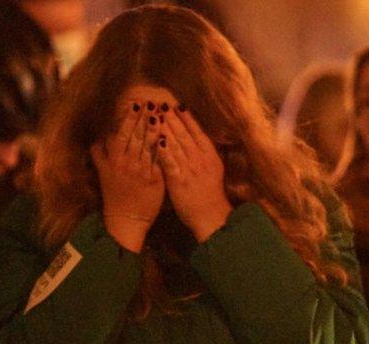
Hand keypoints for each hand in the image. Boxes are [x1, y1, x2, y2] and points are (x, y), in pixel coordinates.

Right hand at [91, 102, 164, 251]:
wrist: (126, 219)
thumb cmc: (116, 194)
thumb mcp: (103, 172)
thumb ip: (100, 153)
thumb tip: (98, 135)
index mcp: (114, 160)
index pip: (122, 134)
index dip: (128, 119)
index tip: (135, 104)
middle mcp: (127, 163)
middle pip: (136, 136)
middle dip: (143, 118)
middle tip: (151, 101)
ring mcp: (141, 171)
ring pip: (148, 146)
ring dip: (154, 128)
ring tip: (161, 113)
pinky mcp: (155, 180)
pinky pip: (160, 160)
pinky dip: (164, 147)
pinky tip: (169, 135)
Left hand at [156, 105, 231, 242]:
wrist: (211, 216)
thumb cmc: (211, 194)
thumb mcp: (214, 169)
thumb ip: (205, 154)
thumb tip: (197, 138)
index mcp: (210, 155)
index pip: (197, 131)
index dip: (186, 117)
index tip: (176, 104)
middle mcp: (201, 159)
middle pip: (184, 134)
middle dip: (172, 117)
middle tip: (160, 103)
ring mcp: (190, 169)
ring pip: (175, 144)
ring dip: (164, 128)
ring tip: (154, 114)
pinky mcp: (179, 180)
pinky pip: (169, 162)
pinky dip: (162, 149)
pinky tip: (155, 138)